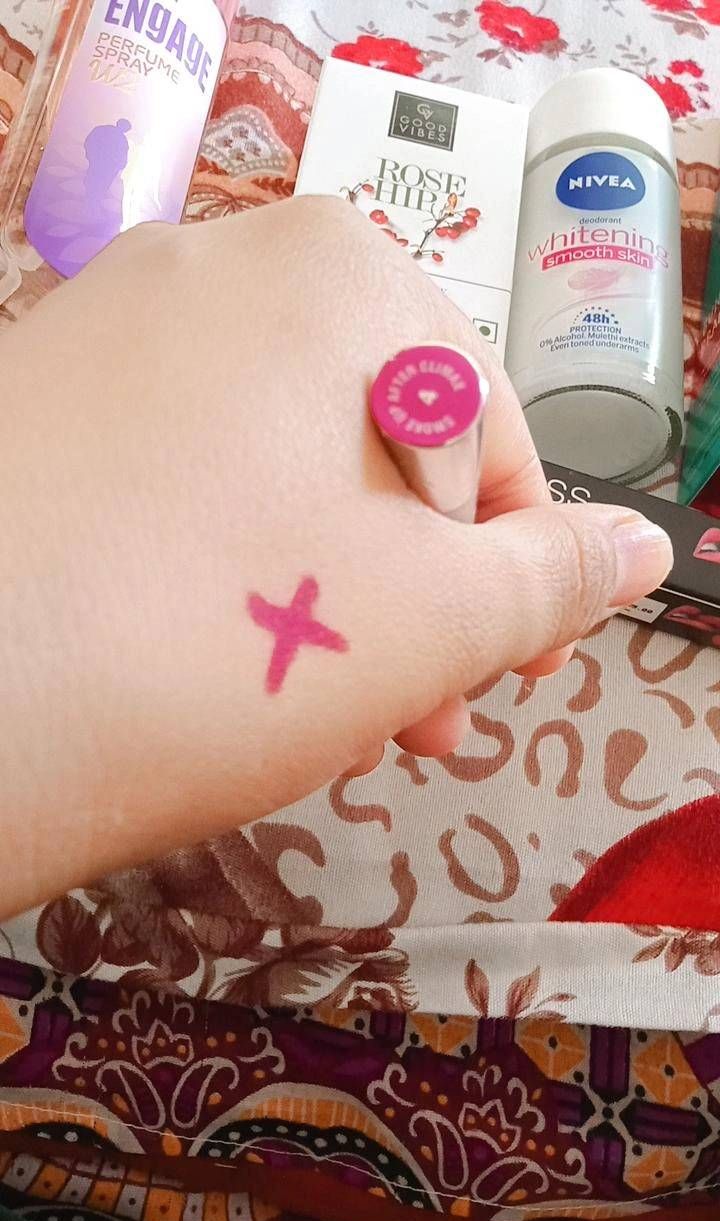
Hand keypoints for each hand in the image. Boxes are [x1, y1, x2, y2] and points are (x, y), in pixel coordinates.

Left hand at [0, 196, 671, 915]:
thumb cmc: (214, 643)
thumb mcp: (429, 621)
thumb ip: (552, 577)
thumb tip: (638, 548)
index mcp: (337, 277)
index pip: (488, 432)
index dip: (519, 565)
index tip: (520, 669)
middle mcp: (217, 270)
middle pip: (379, 453)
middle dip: (422, 601)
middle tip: (432, 717)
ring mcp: (111, 333)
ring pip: (281, 476)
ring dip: (337, 601)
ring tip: (339, 719)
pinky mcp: (38, 410)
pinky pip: (186, 485)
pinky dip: (234, 570)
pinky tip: (232, 669)